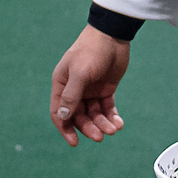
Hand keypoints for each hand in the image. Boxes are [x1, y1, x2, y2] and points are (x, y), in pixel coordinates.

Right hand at [50, 26, 128, 146]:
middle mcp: (74, 89)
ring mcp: (90, 90)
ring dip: (102, 123)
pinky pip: (106, 108)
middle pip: (78, 116)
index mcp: (62, 84)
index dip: (65, 128)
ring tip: (113, 129)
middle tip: (101, 136)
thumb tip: (62, 116)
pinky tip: (119, 123)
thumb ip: (72, 95)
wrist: (113, 35)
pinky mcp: (105, 89)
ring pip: (94, 114)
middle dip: (89, 127)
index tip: (75, 142)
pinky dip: (111, 116)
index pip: (59, 112)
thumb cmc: (91, 50)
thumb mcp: (80, 73)